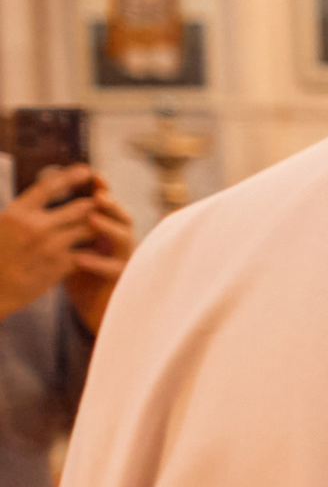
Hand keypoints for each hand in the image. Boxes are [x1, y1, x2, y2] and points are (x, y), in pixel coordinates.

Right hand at [0, 166, 100, 320]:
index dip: (71, 175)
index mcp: (18, 212)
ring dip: (97, 228)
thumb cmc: (0, 256)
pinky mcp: (60, 265)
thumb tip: (50, 189)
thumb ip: (28, 211)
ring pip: (89, 229)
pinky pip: (88, 252)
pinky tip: (98, 250)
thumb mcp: (5, 225)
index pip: (49, 186)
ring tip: (100, 227)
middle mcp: (35, 226)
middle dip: (94, 206)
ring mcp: (50, 245)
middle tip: (104, 203)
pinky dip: (94, 250)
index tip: (87, 170)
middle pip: (80, 207)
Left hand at [64, 176, 135, 333]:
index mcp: (108, 231)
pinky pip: (114, 269)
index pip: (108, 205)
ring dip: (107, 227)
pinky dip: (97, 263)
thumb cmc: (81, 278)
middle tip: (97, 194)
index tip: (92, 175)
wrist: (94, 311)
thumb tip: (43, 199)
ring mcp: (125, 261)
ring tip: (91, 219)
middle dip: (110, 204)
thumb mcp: (71, 247)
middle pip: (123, 216)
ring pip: (124, 238)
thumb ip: (65, 227)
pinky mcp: (122, 282)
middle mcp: (120, 243)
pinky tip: (79, 258)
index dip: (103, 190)